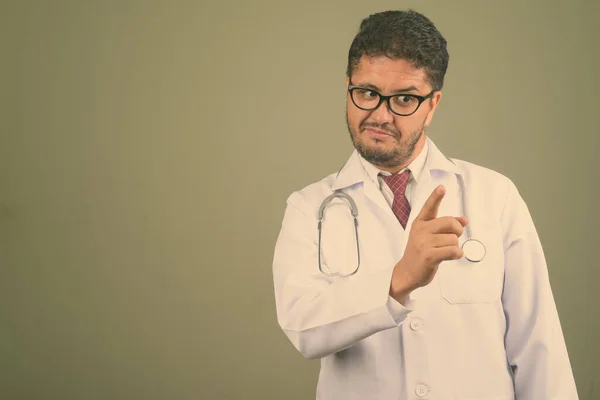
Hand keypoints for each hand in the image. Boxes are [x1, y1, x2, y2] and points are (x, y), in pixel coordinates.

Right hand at [389, 185, 467, 301]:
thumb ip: (445, 227)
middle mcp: (421, 230)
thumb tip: (465, 220)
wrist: (407, 272)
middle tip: (452, 238)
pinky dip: (457, 254)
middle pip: (450, 223)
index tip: (442, 187)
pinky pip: (453, 250)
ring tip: (443, 252)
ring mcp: (424, 243)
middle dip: (457, 231)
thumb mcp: (429, 236)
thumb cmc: (421, 253)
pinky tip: (449, 257)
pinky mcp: (429, 255)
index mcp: (420, 223)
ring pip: (453, 240)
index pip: (429, 207)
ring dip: (454, 247)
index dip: (436, 197)